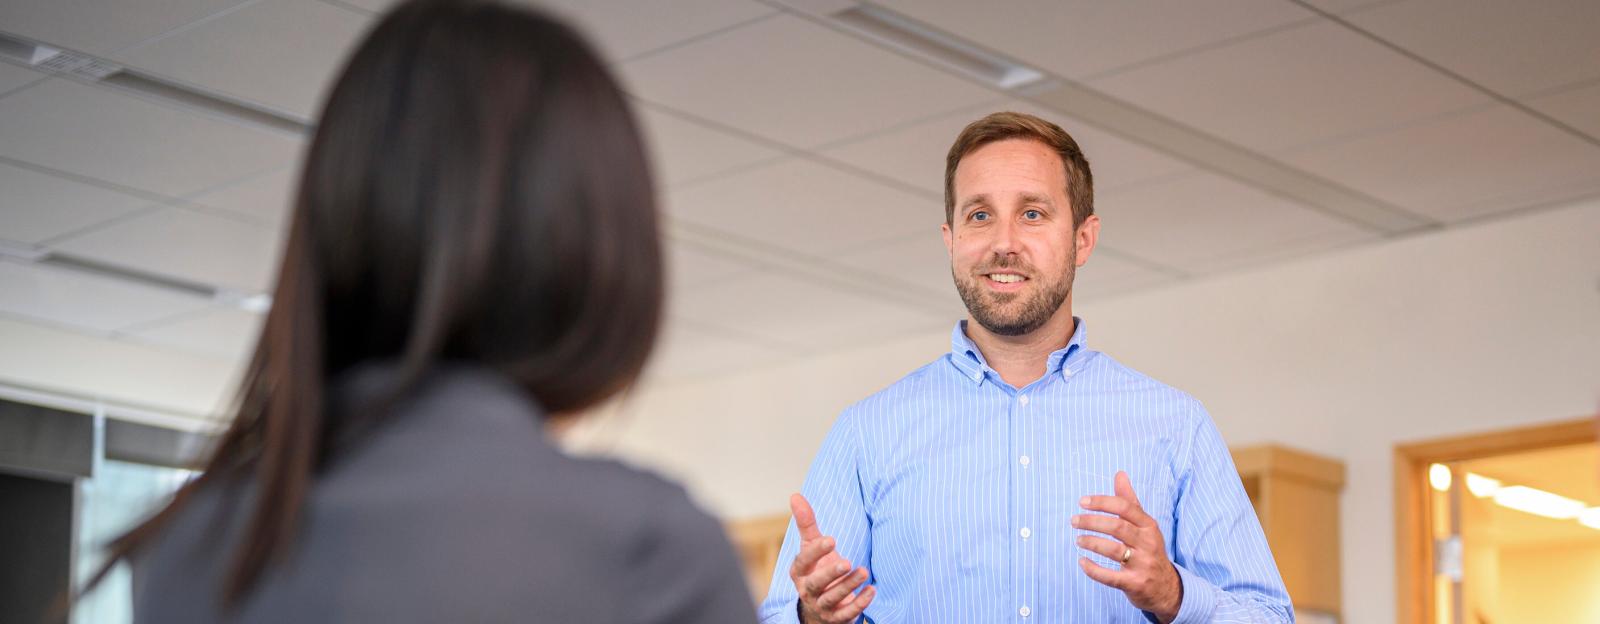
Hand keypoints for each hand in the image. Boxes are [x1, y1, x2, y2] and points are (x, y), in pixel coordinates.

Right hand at [788, 493, 875, 623]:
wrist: (819, 607)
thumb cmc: (816, 569)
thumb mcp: (810, 547)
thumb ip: (806, 523)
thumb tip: (795, 495)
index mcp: (800, 572)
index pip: (804, 561)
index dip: (816, 552)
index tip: (832, 540)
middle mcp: (808, 590)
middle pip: (816, 584)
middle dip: (831, 574)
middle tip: (846, 562)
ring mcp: (822, 606)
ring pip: (833, 598)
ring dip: (849, 586)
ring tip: (864, 572)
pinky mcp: (837, 618)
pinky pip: (847, 613)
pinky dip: (860, 603)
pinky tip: (872, 590)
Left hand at [1072, 471, 1182, 621]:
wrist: (1166, 587)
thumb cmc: (1148, 549)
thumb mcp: (1144, 525)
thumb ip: (1129, 501)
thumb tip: (1119, 473)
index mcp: (1149, 525)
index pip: (1125, 507)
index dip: (1102, 502)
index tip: (1082, 502)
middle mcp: (1148, 543)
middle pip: (1117, 527)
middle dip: (1092, 522)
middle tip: (1074, 521)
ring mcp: (1142, 564)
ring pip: (1113, 550)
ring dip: (1091, 543)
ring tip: (1078, 539)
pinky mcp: (1135, 584)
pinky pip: (1110, 576)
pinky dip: (1093, 569)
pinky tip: (1082, 562)